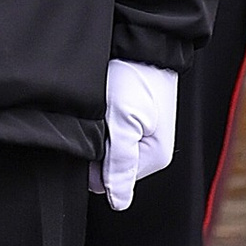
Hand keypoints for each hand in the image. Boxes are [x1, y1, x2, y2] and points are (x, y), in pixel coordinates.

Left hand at [93, 60, 178, 212]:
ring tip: (103, 108)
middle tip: (98, 119)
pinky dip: (100, 121)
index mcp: (153, 158)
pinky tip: (104, 104)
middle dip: (94, 148)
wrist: (141, 42)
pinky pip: (108, 132)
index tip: (95, 136)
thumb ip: (119, 164)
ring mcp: (142, 135)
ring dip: (96, 132)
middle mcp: (149, 150)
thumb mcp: (124, 123)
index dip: (92, 164)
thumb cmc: (134, 78)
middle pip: (106, 167)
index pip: (108, 183)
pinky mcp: (133, 120)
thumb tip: (119, 203)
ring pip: (104, 149)